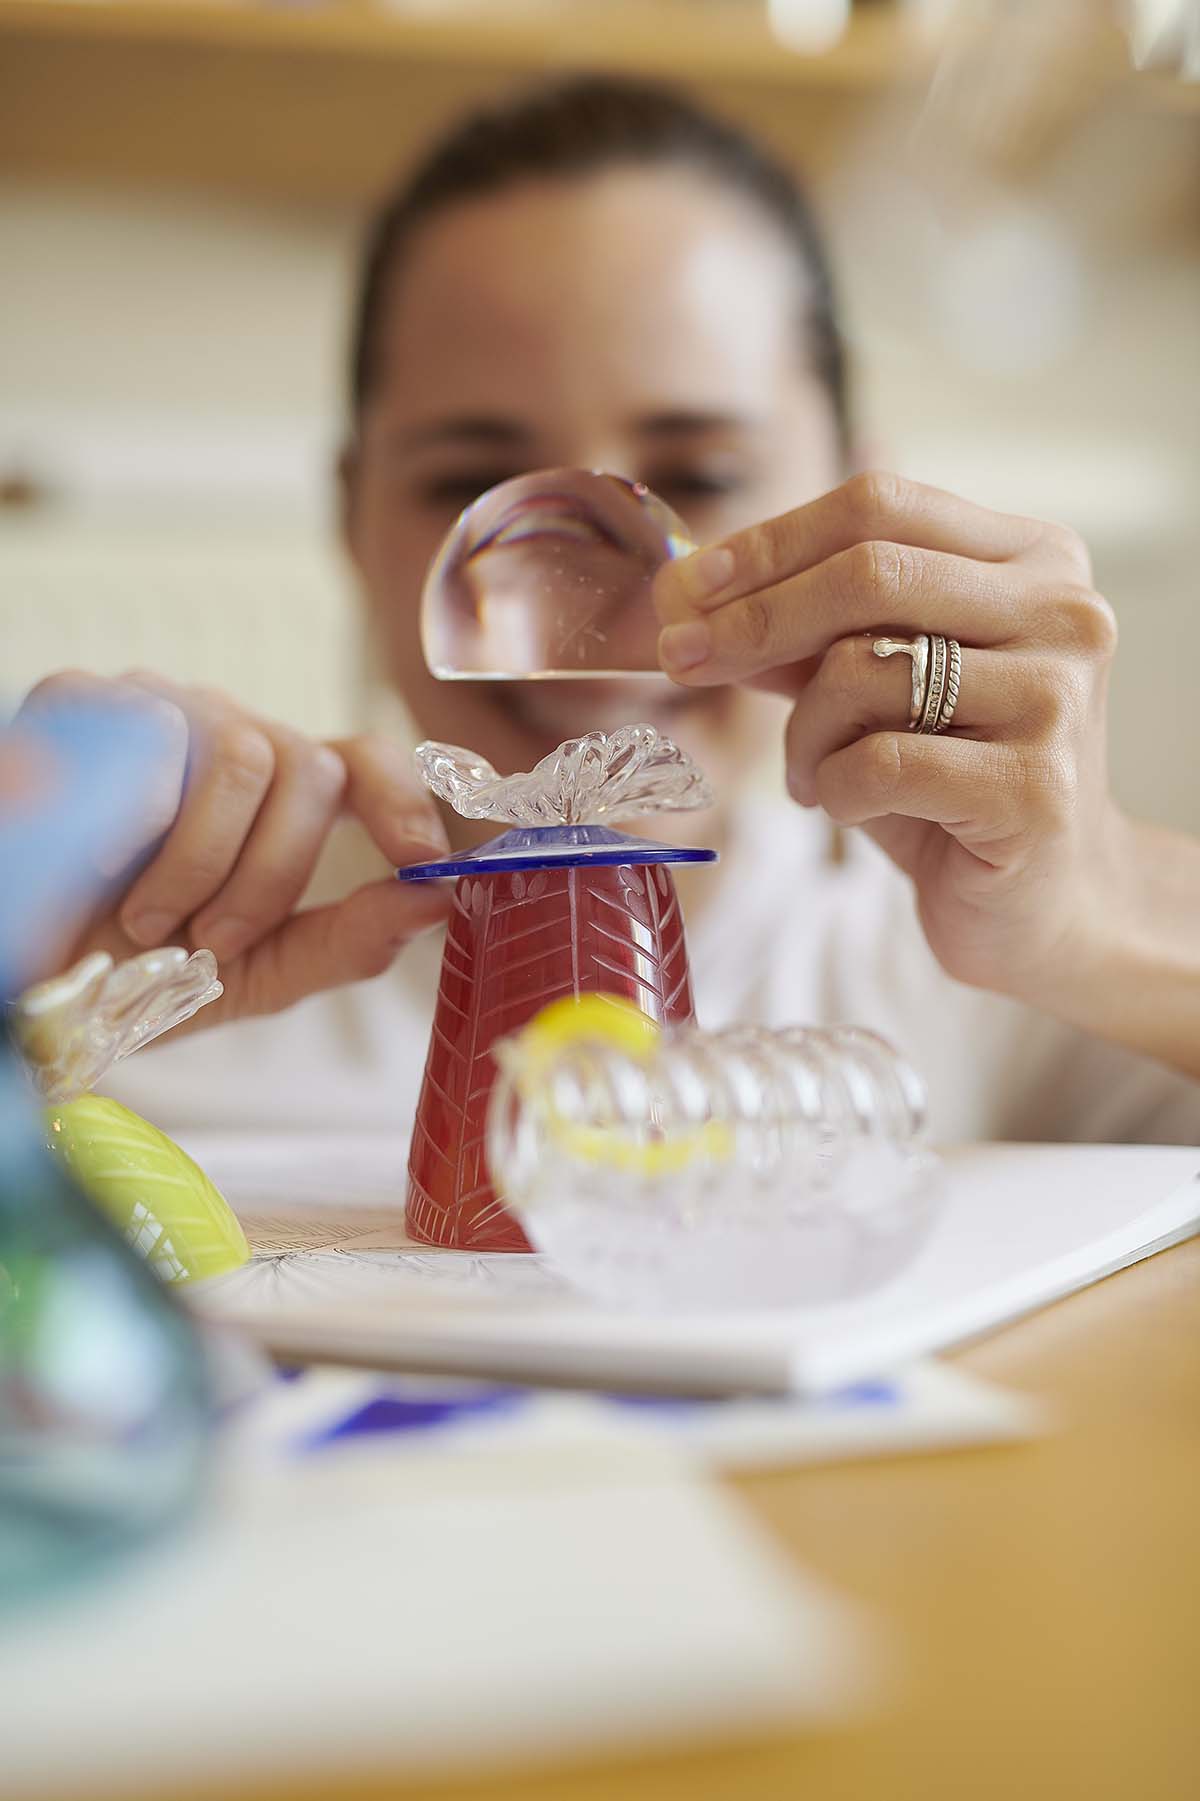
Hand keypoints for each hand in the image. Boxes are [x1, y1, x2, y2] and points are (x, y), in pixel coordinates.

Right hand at [16, 672, 450, 1024]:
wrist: (27, 972)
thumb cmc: (132, 969)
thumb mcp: (253, 974)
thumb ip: (346, 941)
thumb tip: (437, 901)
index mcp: (280, 792)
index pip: (367, 761)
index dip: (405, 804)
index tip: (422, 862)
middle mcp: (231, 734)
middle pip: (312, 767)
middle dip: (272, 875)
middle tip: (210, 940)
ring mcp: (160, 707)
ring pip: (247, 753)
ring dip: (201, 864)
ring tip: (143, 918)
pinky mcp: (87, 696)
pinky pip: (156, 736)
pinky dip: (139, 822)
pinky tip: (100, 863)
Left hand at [654, 471, 1124, 1010]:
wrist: (1041, 902)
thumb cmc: (949, 784)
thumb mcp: (874, 690)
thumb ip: (804, 633)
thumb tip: (688, 592)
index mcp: (1033, 558)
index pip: (881, 507)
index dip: (771, 541)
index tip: (686, 586)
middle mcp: (1063, 613)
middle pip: (870, 573)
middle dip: (754, 618)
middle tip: (681, 657)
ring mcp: (1057, 698)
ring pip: (865, 671)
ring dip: (804, 732)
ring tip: (814, 774)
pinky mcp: (1036, 788)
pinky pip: (881, 762)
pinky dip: (835, 787)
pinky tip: (847, 808)